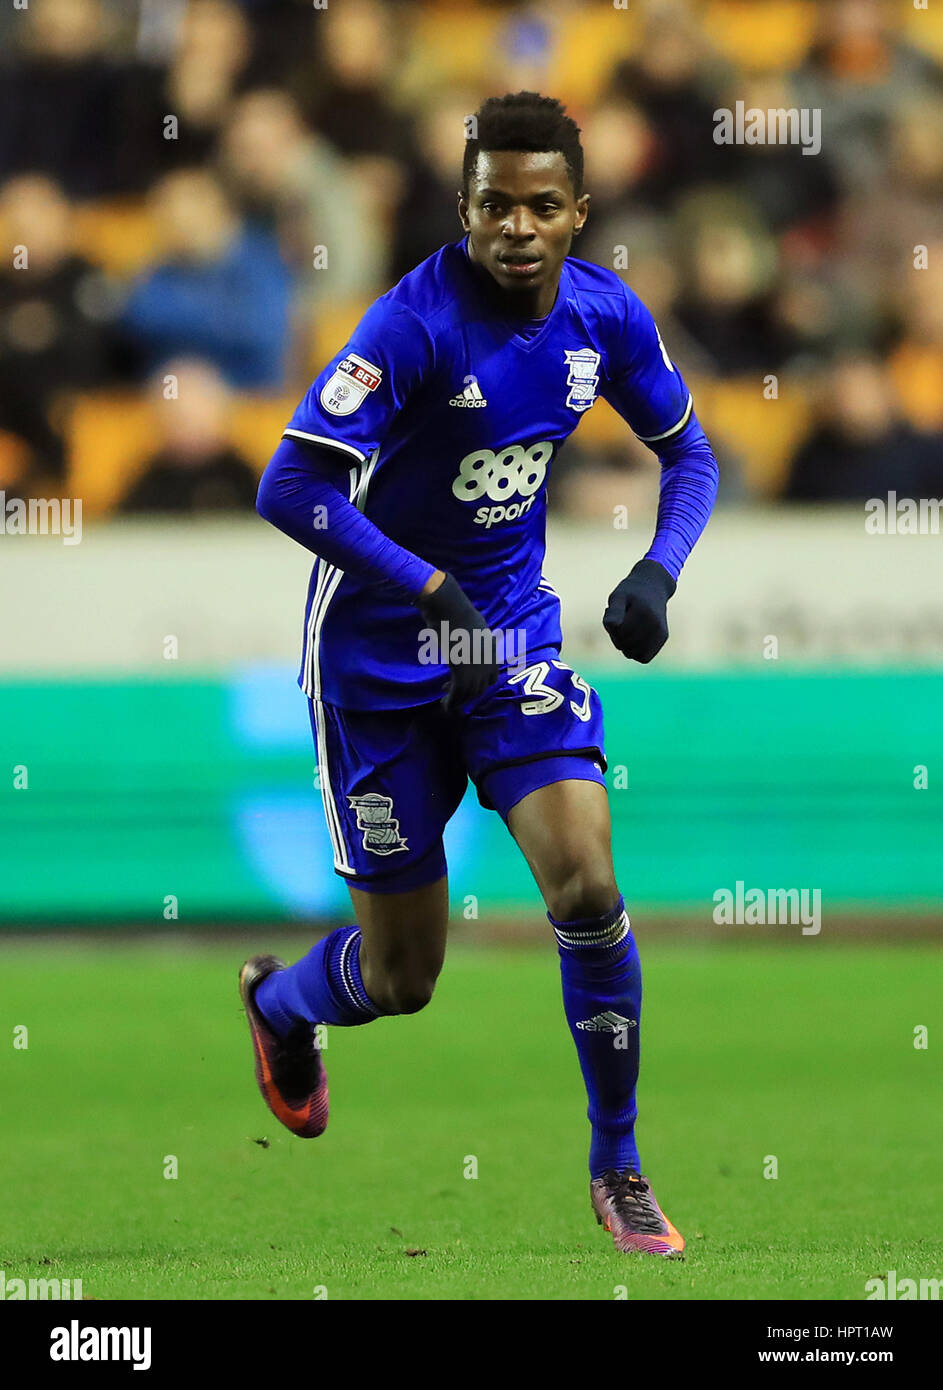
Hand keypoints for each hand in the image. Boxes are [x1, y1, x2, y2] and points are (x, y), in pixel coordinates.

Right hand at [415, 571, 499, 709]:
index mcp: (492, 650)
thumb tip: (466, 644)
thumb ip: (474, 640)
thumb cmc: (455, 611)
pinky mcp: (462, 670)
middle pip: (481, 688)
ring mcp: (476, 666)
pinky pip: (458, 693)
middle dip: (467, 695)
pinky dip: (451, 702)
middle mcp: (488, 660)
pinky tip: (444, 705)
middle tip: (452, 695)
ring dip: (458, 701)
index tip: (465, 684)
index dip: (479, 685)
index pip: (492, 677)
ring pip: (469, 693)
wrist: (448, 607)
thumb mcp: (473, 626)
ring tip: (446, 703)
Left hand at [603, 559, 676, 663]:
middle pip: (625, 645)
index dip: (612, 629)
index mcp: (642, 611)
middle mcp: (654, 623)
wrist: (653, 588)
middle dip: (618, 637)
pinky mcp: (663, 637)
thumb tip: (613, 626)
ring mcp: (660, 631)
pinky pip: (644, 658)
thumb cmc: (630, 594)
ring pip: (634, 654)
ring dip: (626, 646)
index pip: (619, 633)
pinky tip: (636, 639)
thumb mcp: (617, 597)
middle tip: (621, 623)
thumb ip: (613, 612)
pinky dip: (636, 652)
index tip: (614, 617)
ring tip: (628, 630)